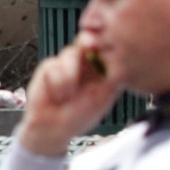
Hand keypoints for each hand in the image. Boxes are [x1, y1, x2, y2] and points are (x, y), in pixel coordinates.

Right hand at [17, 41, 121, 155]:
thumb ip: (111, 78)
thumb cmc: (78, 117)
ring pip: (70, 54)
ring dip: (69, 77)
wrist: (51, 128)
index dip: (107, 45)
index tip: (110, 50)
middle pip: (88, 40)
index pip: (107, 50)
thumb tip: (120, 61)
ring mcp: (67, 64)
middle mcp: (85, 64)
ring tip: (67, 97)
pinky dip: (56, 83)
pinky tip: (57, 96)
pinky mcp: (49, 67)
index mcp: (101, 70)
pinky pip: (53, 66)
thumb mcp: (102, 98)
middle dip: (88, 40)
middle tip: (90, 45)